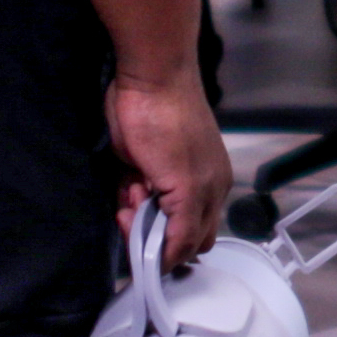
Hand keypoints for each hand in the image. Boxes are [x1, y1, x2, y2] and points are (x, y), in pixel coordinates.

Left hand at [108, 68, 228, 261]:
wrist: (149, 77)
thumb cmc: (168, 125)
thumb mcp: (185, 185)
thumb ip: (183, 227)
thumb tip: (174, 258)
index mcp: (210, 194)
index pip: (190, 244)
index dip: (164, 252)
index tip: (140, 249)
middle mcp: (193, 188)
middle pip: (171, 234)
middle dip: (149, 234)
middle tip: (130, 216)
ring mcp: (166, 175)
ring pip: (150, 216)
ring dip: (136, 211)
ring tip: (131, 186)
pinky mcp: (143, 162)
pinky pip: (134, 194)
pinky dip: (128, 194)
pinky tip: (127, 177)